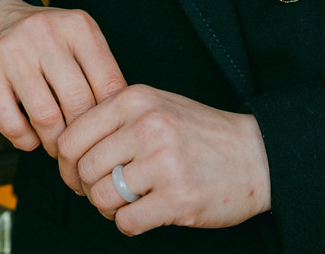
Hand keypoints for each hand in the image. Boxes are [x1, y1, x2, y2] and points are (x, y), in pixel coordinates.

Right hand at [0, 0, 125, 154]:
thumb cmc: (40, 40)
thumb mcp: (75, 40)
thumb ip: (99, 72)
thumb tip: (119, 124)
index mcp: (77, 26)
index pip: (108, 84)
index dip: (110, 119)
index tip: (106, 135)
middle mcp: (44, 32)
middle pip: (78, 102)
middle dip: (81, 135)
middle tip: (79, 148)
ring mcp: (11, 50)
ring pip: (46, 117)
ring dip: (53, 143)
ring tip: (55, 145)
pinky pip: (12, 125)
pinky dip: (25, 141)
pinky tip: (29, 136)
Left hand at [56, 84, 270, 233]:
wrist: (257, 155)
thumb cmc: (202, 134)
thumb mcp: (157, 106)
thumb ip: (115, 118)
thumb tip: (67, 148)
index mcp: (136, 100)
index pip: (72, 136)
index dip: (67, 163)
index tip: (78, 174)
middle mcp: (147, 126)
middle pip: (84, 169)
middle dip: (88, 188)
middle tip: (105, 192)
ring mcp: (163, 163)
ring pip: (102, 197)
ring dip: (108, 208)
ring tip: (128, 203)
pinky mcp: (177, 198)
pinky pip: (126, 222)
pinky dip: (129, 224)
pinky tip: (145, 213)